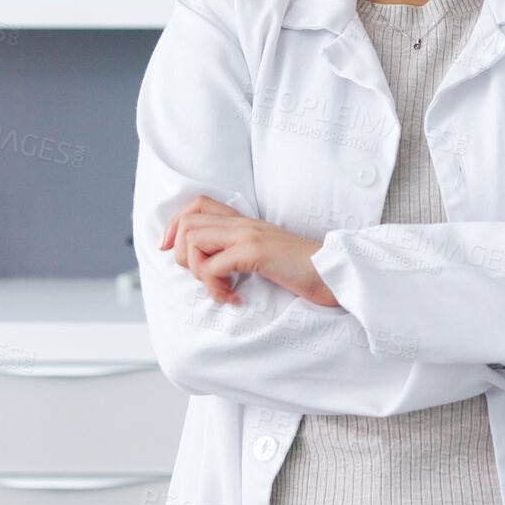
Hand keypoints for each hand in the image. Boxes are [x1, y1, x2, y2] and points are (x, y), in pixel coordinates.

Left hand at [160, 195, 334, 307]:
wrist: (334, 274)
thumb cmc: (303, 271)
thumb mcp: (267, 255)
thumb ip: (240, 252)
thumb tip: (209, 265)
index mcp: (245, 222)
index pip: (197, 205)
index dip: (174, 225)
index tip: (170, 249)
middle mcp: (243, 223)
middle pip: (187, 222)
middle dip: (183, 255)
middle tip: (204, 278)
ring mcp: (248, 235)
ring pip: (193, 241)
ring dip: (198, 272)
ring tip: (221, 288)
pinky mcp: (254, 253)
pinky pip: (212, 267)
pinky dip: (215, 289)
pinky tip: (234, 299)